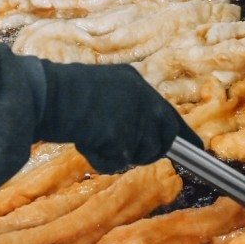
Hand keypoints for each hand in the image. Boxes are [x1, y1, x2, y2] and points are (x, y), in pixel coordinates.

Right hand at [34, 61, 201, 173]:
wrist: (45, 94)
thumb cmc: (64, 95)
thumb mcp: (103, 92)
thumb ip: (124, 109)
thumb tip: (137, 139)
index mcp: (134, 82)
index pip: (167, 112)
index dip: (182, 133)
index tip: (199, 148)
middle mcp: (140, 97)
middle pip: (162, 138)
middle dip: (145, 150)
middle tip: (117, 146)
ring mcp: (132, 116)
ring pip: (140, 153)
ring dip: (118, 153)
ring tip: (92, 135)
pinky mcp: (121, 134)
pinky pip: (117, 162)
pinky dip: (101, 159)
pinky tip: (86, 141)